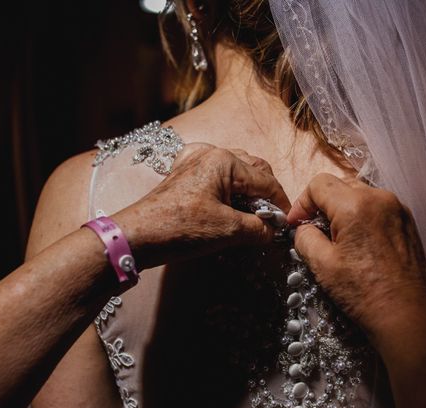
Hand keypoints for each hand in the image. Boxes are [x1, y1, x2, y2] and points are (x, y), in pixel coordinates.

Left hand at [112, 143, 289, 268]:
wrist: (137, 236)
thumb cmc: (181, 229)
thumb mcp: (229, 231)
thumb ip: (259, 228)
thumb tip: (274, 231)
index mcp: (225, 161)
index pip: (266, 180)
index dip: (280, 203)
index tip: (288, 221)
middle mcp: (211, 153)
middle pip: (253, 169)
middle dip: (265, 194)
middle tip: (271, 218)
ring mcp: (194, 160)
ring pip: (235, 170)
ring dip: (248, 190)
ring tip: (252, 215)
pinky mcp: (183, 172)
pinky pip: (216, 174)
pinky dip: (228, 188)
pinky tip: (229, 205)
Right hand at [287, 173, 425, 349]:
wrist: (407, 314)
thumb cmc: (364, 293)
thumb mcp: (322, 265)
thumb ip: (305, 237)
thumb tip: (303, 228)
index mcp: (355, 206)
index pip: (319, 184)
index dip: (302, 203)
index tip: (297, 224)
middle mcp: (379, 198)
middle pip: (340, 186)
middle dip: (322, 206)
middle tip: (314, 232)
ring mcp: (397, 208)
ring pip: (359, 195)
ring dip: (342, 211)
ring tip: (337, 241)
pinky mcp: (407, 221)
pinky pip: (377, 208)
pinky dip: (362, 217)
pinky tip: (359, 244)